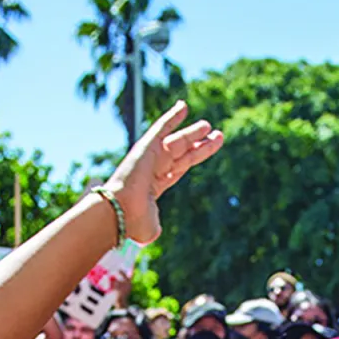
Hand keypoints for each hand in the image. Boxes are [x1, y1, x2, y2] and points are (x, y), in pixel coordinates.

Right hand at [101, 101, 223, 243]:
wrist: (121, 212)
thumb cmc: (134, 222)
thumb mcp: (151, 227)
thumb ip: (156, 224)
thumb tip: (155, 232)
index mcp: (156, 186)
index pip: (180, 168)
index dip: (194, 157)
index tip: (206, 149)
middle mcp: (154, 169)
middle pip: (184, 153)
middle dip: (201, 145)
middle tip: (218, 135)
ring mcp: (151, 157)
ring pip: (178, 140)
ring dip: (192, 132)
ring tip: (208, 126)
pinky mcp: (146, 146)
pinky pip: (161, 128)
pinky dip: (172, 116)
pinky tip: (184, 107)